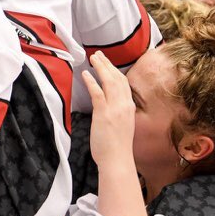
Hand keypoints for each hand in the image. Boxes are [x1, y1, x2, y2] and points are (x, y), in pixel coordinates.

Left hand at [81, 51, 135, 170]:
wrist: (118, 160)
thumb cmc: (117, 147)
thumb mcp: (122, 125)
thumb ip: (117, 113)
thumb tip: (108, 106)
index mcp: (129, 107)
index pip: (123, 83)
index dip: (115, 71)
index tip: (107, 63)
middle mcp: (124, 105)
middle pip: (117, 78)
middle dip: (107, 64)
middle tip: (98, 55)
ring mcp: (115, 109)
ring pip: (109, 81)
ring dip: (100, 68)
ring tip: (93, 58)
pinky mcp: (104, 114)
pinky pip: (98, 93)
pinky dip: (91, 82)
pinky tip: (85, 75)